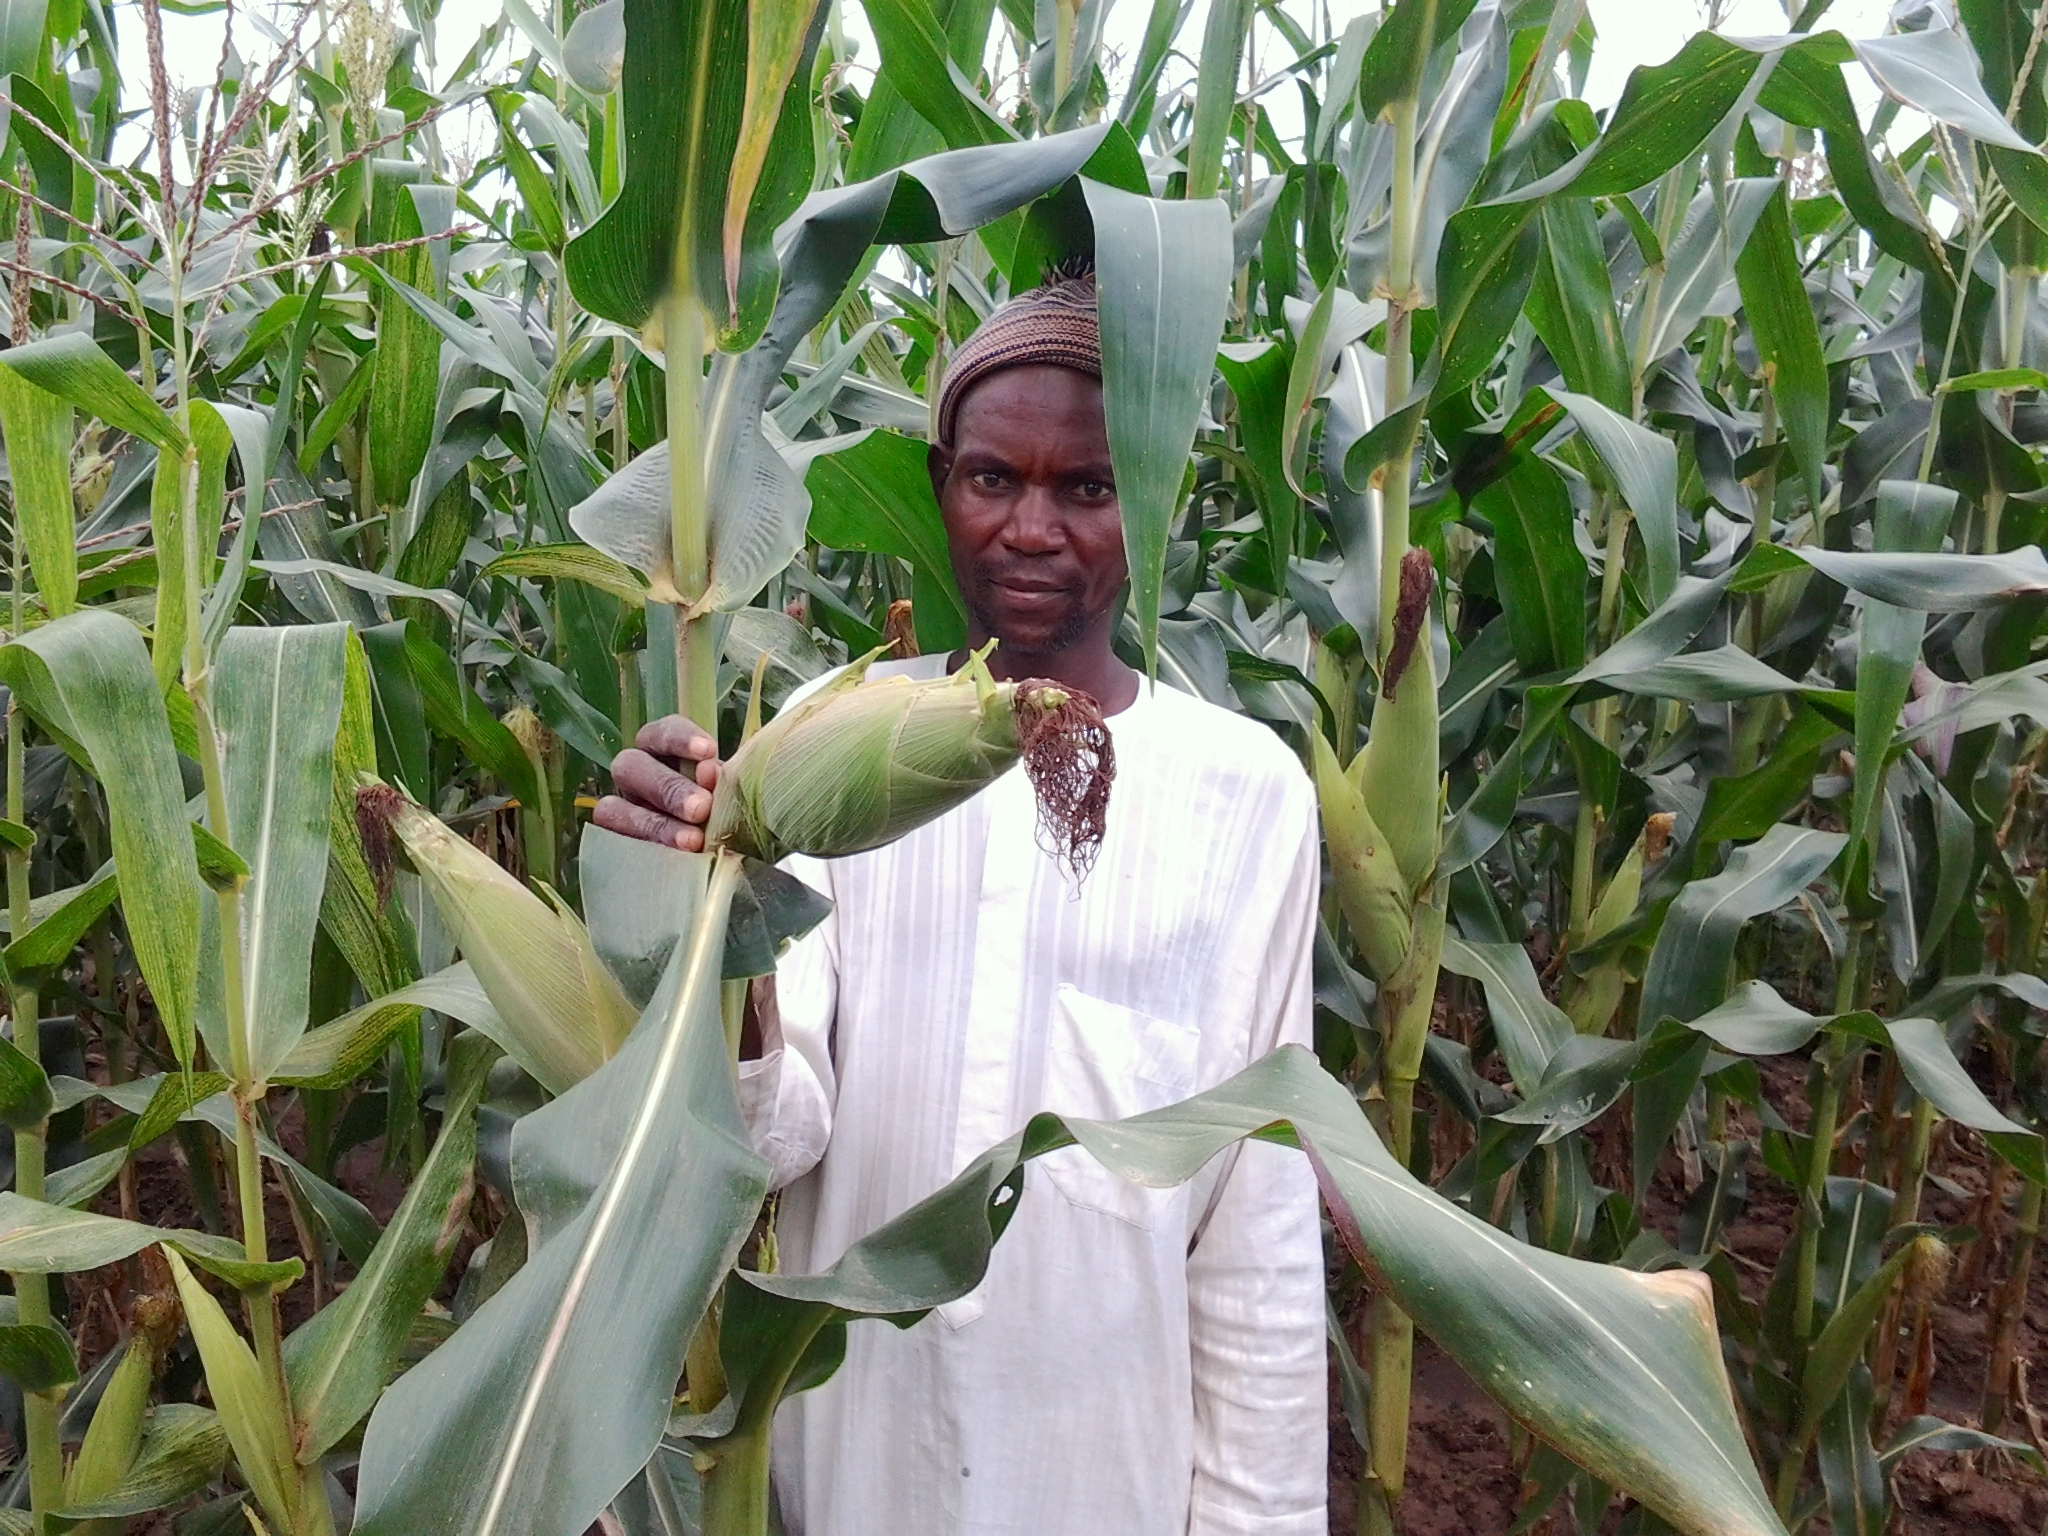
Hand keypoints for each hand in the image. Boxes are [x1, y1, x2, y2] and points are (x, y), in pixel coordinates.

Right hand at [594, 716, 719, 850]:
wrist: (730, 855)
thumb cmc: (731, 811)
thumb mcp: (732, 792)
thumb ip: (722, 782)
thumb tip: (710, 774)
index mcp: (663, 751)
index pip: (660, 733)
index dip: (680, 739)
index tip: (709, 752)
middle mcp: (636, 775)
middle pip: (632, 766)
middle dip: (669, 787)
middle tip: (702, 807)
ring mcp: (622, 809)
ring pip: (614, 807)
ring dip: (656, 824)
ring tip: (693, 840)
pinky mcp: (615, 841)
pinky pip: (613, 839)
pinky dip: (644, 845)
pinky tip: (674, 856)